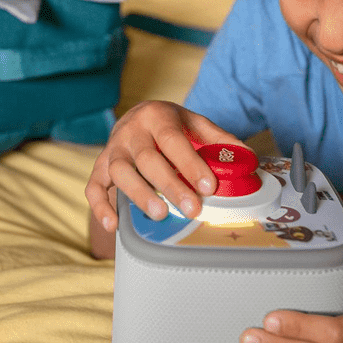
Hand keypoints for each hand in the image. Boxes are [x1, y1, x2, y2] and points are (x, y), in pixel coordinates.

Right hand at [85, 101, 245, 233]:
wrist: (138, 116)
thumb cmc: (171, 126)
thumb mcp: (195, 124)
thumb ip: (220, 139)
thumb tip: (248, 158)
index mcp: (158, 117)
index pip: (174, 141)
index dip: (191, 165)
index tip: (210, 187)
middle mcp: (132, 131)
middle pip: (148, 159)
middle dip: (170, 185)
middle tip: (191, 209)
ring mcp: (112, 149)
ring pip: (120, 172)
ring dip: (139, 195)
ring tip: (159, 214)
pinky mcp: (99, 167)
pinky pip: (93, 187)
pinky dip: (100, 207)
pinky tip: (114, 227)